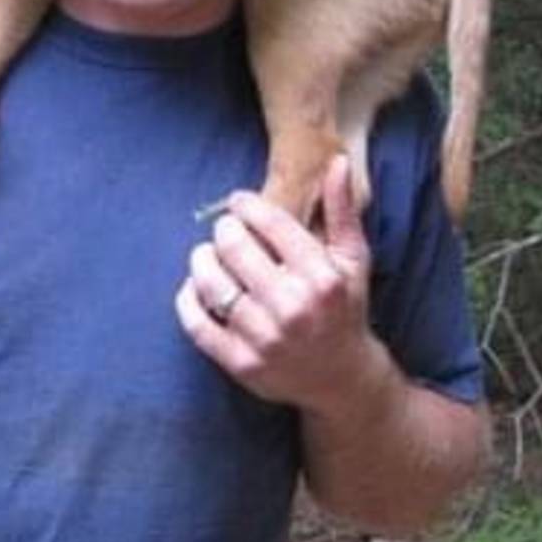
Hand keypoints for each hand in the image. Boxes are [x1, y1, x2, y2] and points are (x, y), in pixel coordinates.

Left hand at [176, 155, 388, 414]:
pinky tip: (196, 288)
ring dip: (201, 260)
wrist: (342, 379)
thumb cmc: (345, 309)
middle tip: (226, 231)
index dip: (247, 205)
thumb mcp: (353, 260)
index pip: (271, 223)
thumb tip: (335, 162)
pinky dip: (188, 300)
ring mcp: (265, 338)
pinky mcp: (241, 363)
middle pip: (234, 247)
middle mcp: (293, 307)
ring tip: (208, 255)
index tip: (239, 203)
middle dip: (225, 230)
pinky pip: (197, 323)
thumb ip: (342, 211)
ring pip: (211, 282)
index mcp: (322, 277)